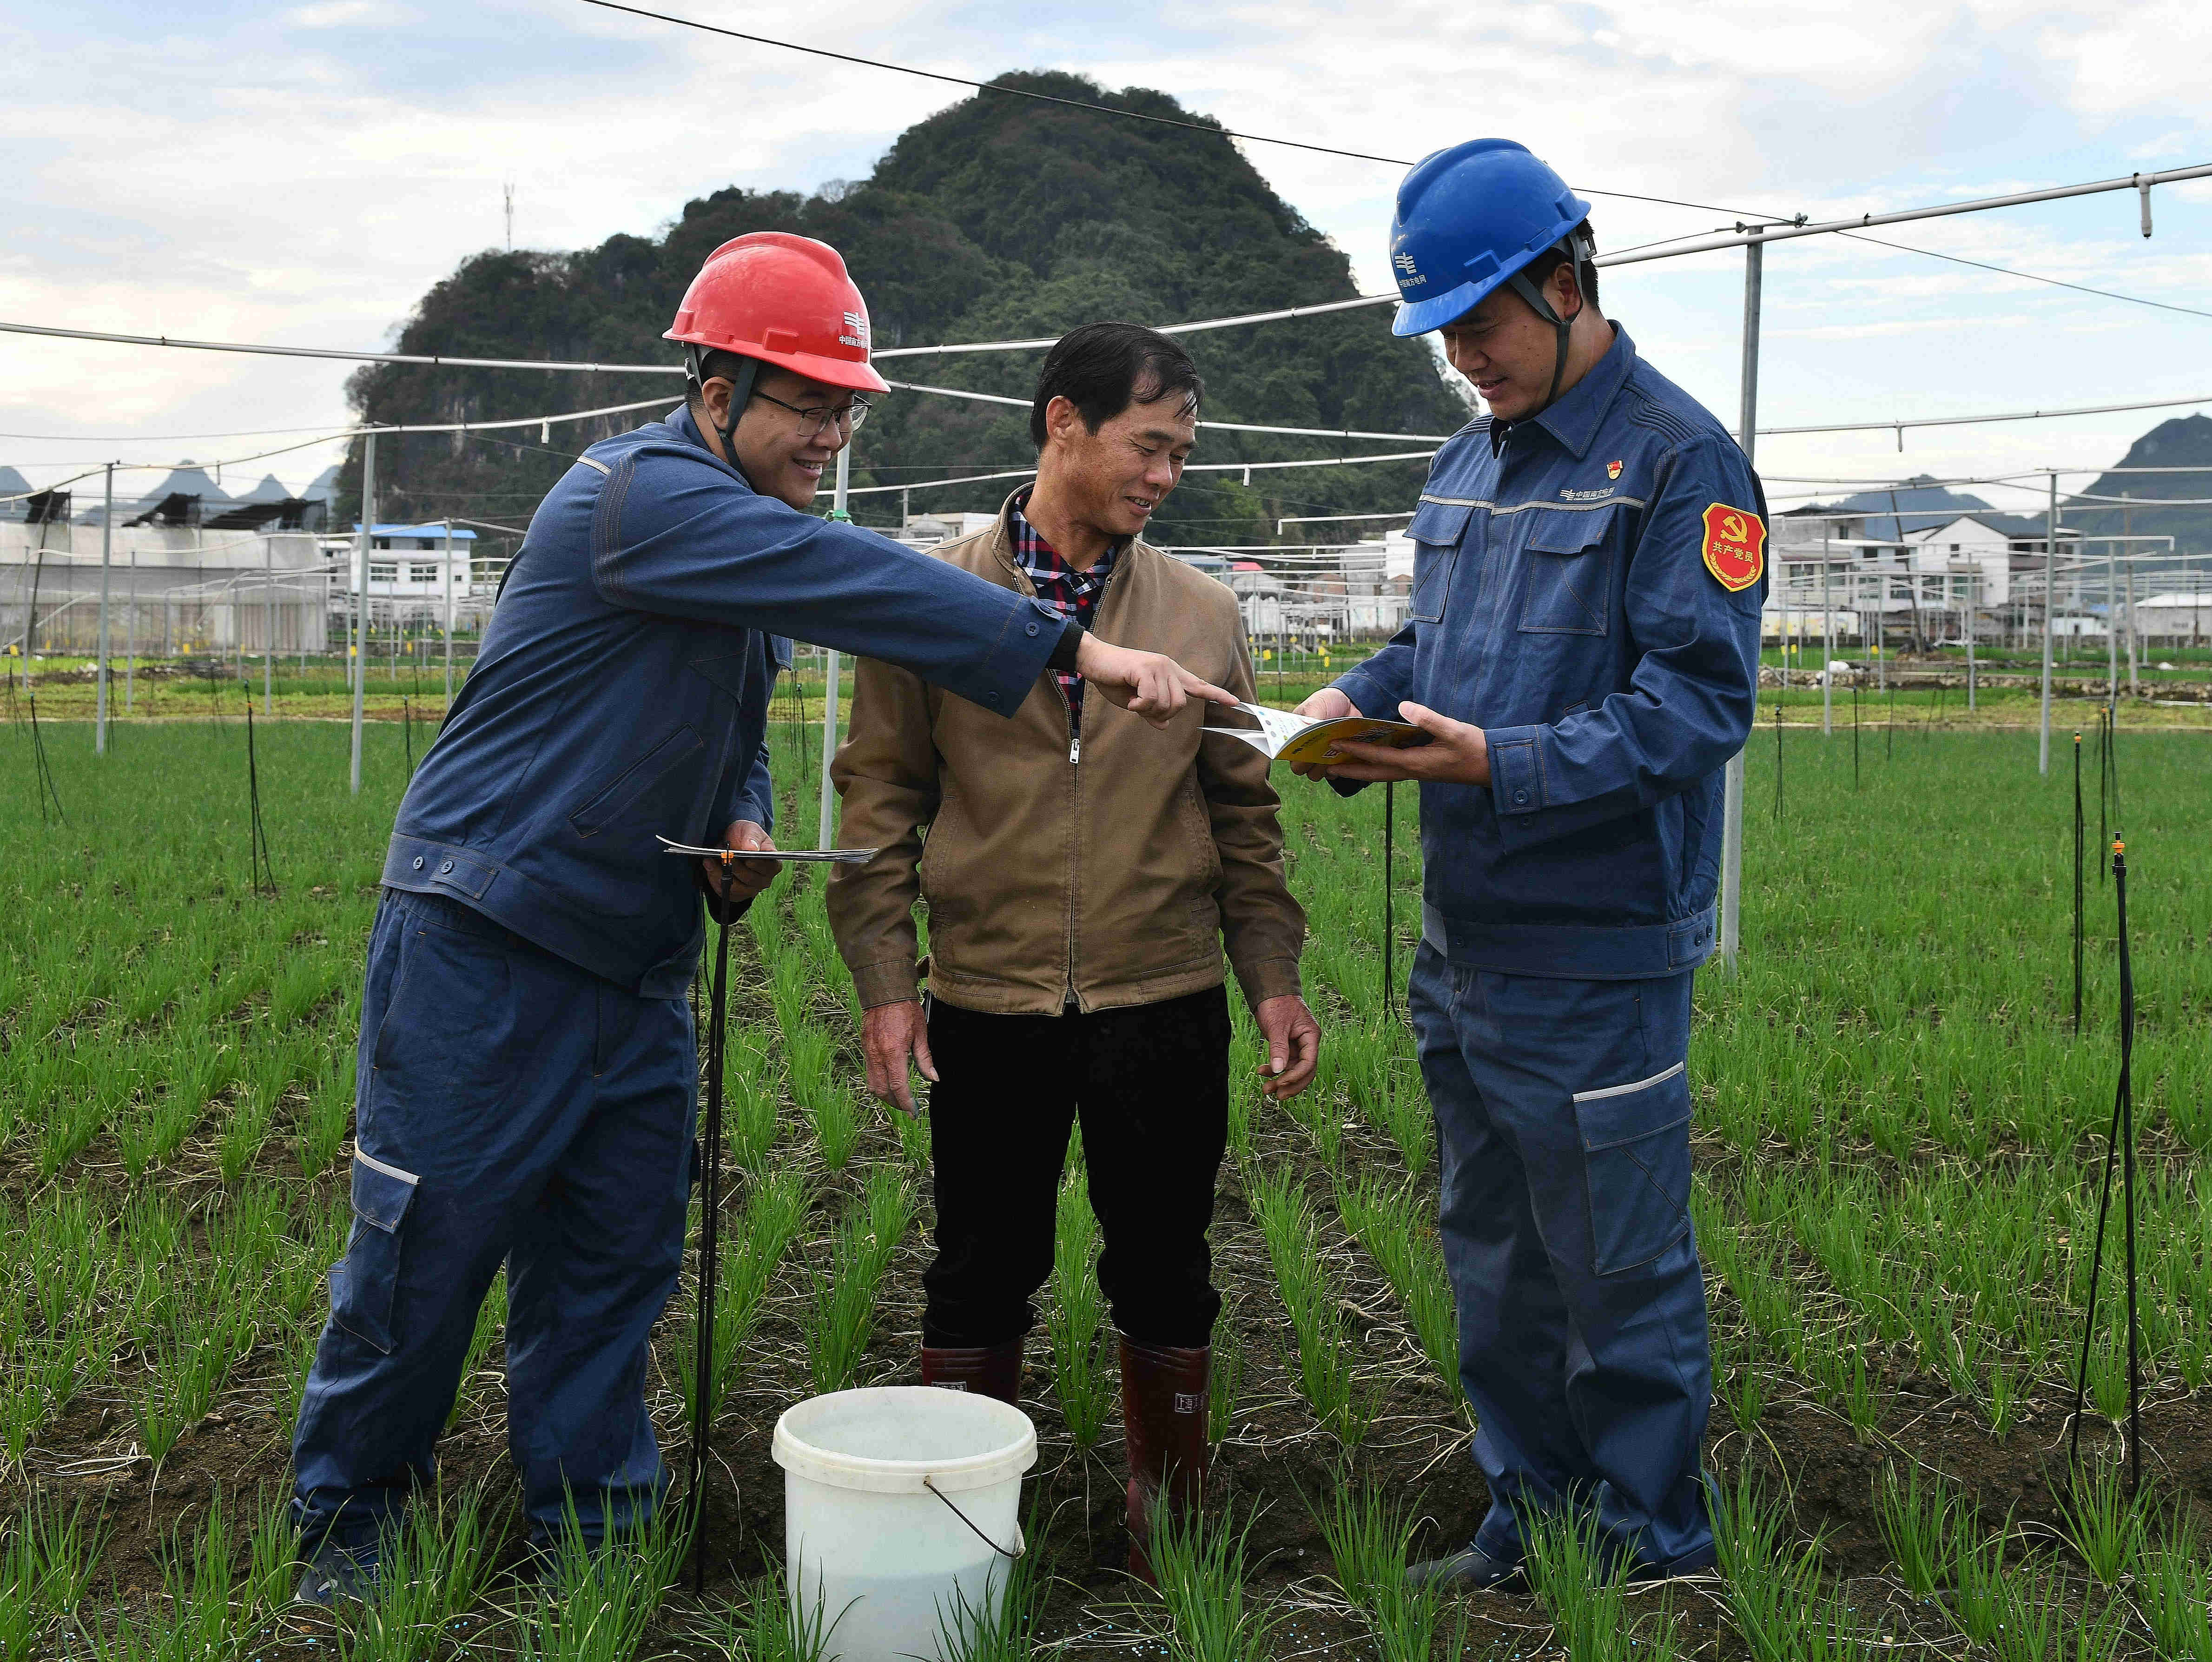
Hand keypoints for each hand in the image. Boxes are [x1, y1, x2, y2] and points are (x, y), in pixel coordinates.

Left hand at [700, 820, 778, 914]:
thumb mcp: (750, 829)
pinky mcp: (736, 894)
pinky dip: (715, 880)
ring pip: (735, 888)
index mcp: (773, 865)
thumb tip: (752, 849)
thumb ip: (752, 837)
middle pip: (750, 879)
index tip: (746, 858)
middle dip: (734, 866)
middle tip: (723, 855)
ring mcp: (750, 889)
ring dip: (720, 874)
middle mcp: (764, 880)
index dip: (757, 864)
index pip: (769, 868)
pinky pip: (725, 892)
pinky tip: (710, 867)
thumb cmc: (746, 836)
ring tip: (710, 860)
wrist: (732, 841)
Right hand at [861, 999, 936, 1115]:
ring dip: (885, 1095)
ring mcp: (868, 1052)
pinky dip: (878, 1082)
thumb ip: (925, 1059)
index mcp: (893, 1051)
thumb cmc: (905, 1009)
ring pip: (872, 1084)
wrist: (884, 992)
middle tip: (908, 1106)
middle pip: (882, 1090)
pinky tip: (889, 1081)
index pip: (898, 1086)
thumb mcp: (921, 1034)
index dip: (906, 1102)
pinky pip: (869, 1073)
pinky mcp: (864, 1048)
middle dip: (895, 1103)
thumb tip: (933, 1078)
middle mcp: (877, 1054)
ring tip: (899, 1097)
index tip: (913, 1112)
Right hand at [1076, 634, 1236, 727]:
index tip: (1235, 702)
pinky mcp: (1147, 669)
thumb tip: (1164, 725)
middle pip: (1180, 704)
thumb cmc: (1114, 680)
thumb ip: (1152, 712)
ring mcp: (1159, 666)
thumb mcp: (1135, 702)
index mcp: (1170, 674)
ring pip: (1167, 703)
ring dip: (1148, 710)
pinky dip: (1139, 705)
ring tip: (1134, 701)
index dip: (1217, 694)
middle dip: (1162, 713)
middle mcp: (1169, 667)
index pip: (1198, 685)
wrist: (1094, 661)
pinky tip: (1130, 700)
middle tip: (1142, 708)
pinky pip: (1152, 699)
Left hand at [1253, 994, 1321, 1099]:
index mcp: (1311, 1036)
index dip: (1296, 1076)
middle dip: (1291, 1084)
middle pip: (1305, 1071)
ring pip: (1293, 1069)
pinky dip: (1274, 1069)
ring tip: (1266, 1089)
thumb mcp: (1277, 1026)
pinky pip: (1284, 1063)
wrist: (1270, 989)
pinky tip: (1261, 1072)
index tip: (1281, 1083)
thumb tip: (1278, 1070)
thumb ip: (1278, 1048)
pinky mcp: (1287, 1045)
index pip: (1309, 1063)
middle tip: (1276, 1095)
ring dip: (1281, 1080)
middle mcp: (1307, 1042)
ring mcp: (1298, 1045)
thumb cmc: (1277, 1003)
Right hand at [1288, 688, 1359, 778]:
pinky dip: (1336, 771)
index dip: (1293, 756)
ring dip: (1321, 769)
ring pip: (1314, 774)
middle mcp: (1305, 749)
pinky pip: (1332, 774)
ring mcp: (1320, 756)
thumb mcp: (1316, 705)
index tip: (1304, 751)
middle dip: (1307, 764)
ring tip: (1331, 756)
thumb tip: (1302, 731)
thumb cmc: (1328, 701)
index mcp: (1295, 736)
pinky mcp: (1335, 760)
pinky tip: (1341, 759)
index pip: (1287, 753)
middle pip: (1299, 768)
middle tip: (1318, 754)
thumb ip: (1309, 719)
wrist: (1350, 702)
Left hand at [1319, 700, 1489, 785]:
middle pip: (1373, 774)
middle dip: (1348, 769)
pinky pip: (1391, 770)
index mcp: (1415, 763)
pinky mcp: (1421, 770)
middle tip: (1323, 765)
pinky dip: (1375, 767)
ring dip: (1359, 771)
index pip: (1378, 757)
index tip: (1334, 744)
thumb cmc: (1474, 748)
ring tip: (1338, 766)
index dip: (1355, 750)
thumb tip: (1403, 706)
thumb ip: (1428, 718)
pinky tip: (1369, 760)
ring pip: (1380, 774)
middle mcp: (1411, 771)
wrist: (1491, 766)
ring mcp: (1416, 773)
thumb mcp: (1453, 730)